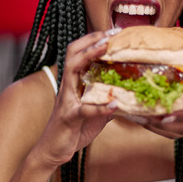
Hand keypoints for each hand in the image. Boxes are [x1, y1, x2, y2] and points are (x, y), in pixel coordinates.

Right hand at [32, 30, 120, 167]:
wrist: (53, 151)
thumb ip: (107, 100)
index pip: (78, 52)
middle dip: (91, 40)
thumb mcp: (94, 111)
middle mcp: (67, 86)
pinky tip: (115, 104)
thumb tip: (129, 94)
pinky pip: (84, 109)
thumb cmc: (73, 129)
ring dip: (90, 57)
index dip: (93, 39)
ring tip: (107, 49)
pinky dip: (100, 107)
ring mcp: (66, 100)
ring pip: (73, 71)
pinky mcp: (69, 118)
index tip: (113, 30)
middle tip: (111, 33)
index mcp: (73, 82)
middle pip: (73, 53)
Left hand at [138, 36, 182, 138]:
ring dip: (155, 128)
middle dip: (156, 123)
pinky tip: (147, 120)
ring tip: (133, 117)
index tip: (163, 115)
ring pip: (177, 132)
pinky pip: (180, 133)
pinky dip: (162, 130)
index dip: (181, 114)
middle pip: (180, 125)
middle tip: (133, 113)